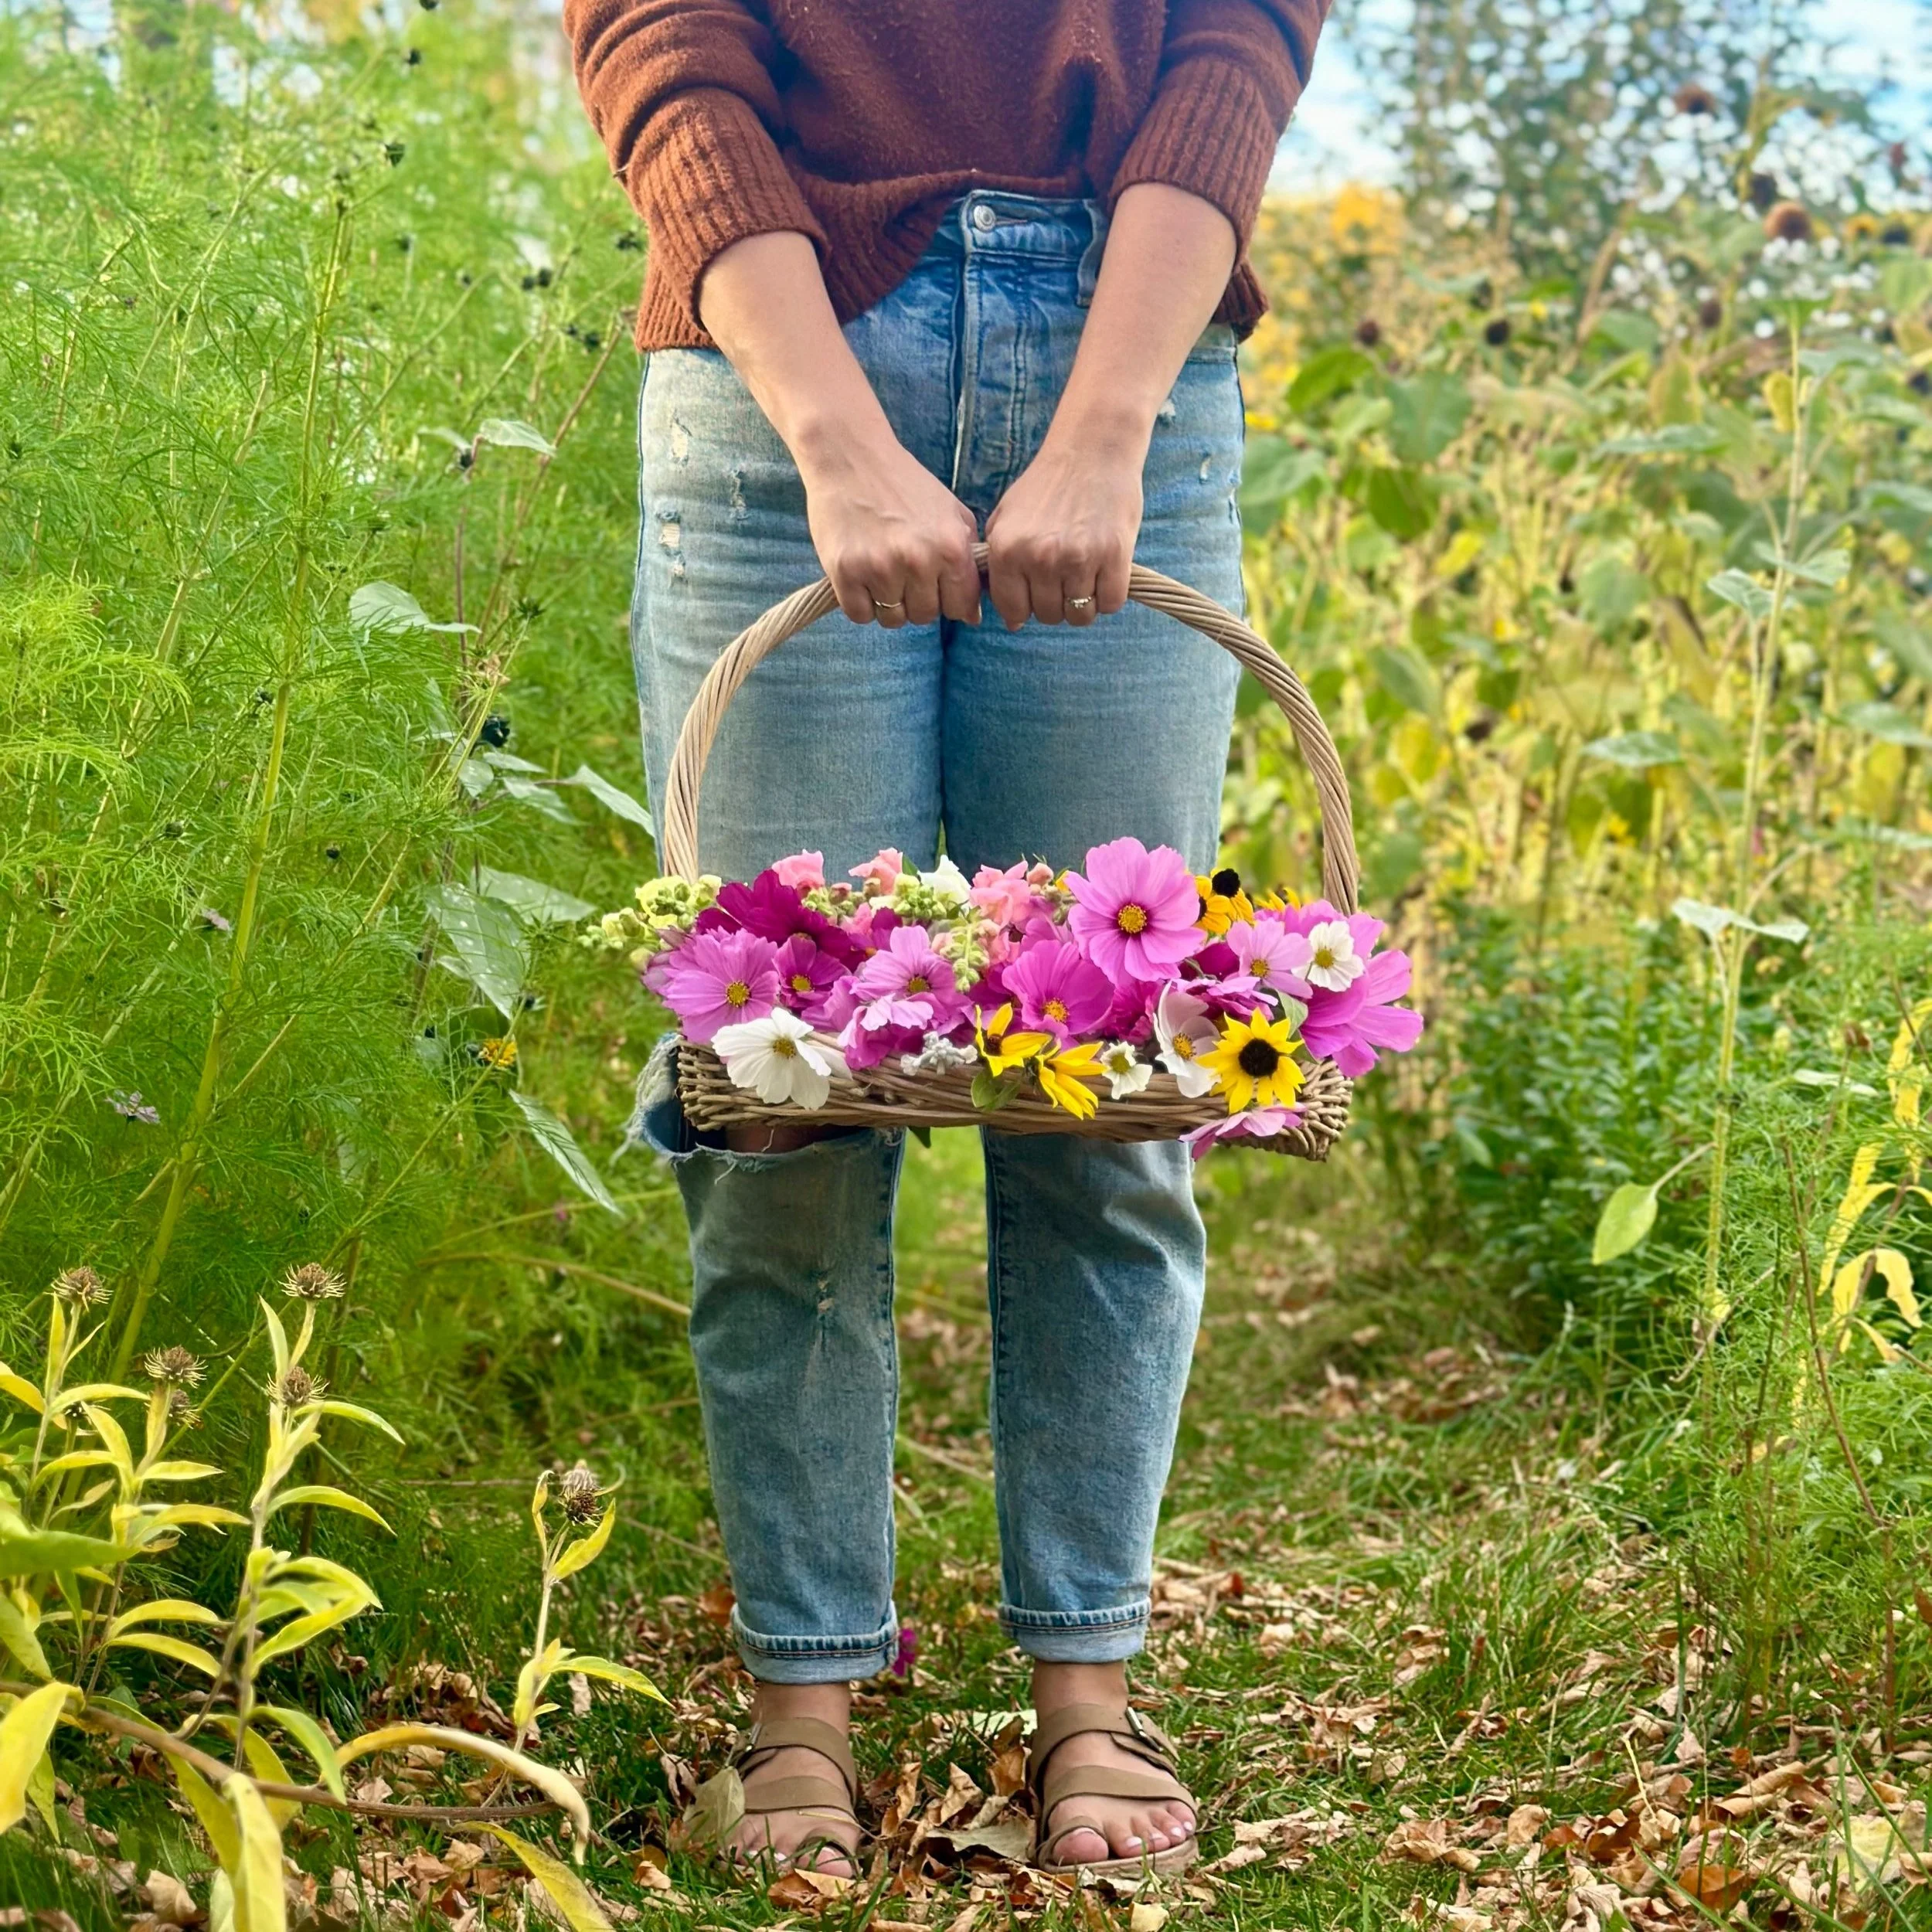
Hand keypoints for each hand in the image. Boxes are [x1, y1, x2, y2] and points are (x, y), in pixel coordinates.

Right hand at [798, 425, 981, 628]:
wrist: (850, 457)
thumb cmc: (903, 484)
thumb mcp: (950, 512)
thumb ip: (968, 558)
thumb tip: (974, 615)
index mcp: (950, 546)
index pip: (961, 607)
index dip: (949, 601)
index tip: (936, 588)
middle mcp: (918, 560)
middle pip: (925, 616)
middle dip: (917, 601)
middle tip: (903, 572)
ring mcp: (880, 568)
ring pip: (892, 619)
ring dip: (888, 603)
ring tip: (881, 572)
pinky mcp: (845, 572)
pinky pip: (860, 615)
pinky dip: (860, 603)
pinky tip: (861, 577)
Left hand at [983, 420, 1144, 629]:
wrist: (1092, 450)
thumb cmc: (1048, 484)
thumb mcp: (1006, 517)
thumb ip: (999, 564)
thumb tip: (1011, 619)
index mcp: (1007, 549)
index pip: (1013, 610)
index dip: (1026, 609)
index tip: (1036, 596)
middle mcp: (1039, 557)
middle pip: (1048, 615)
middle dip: (1056, 604)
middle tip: (1065, 579)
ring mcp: (1077, 558)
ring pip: (1080, 615)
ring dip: (1085, 603)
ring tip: (1086, 576)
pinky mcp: (1114, 556)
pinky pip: (1111, 603)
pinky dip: (1110, 596)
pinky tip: (1106, 573)